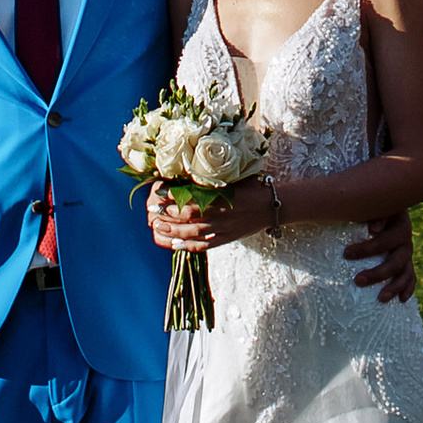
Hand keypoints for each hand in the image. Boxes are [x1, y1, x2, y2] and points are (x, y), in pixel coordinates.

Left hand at [146, 177, 273, 252]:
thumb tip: (186, 175)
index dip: (172, 195)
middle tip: (151, 210)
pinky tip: (174, 244)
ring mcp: (223, 229)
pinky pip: (204, 246)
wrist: (272, 206)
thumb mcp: (232, 178)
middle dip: (167, 213)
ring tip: (157, 226)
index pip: (192, 196)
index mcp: (222, 195)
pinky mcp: (226, 239)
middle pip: (188, 216)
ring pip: (193, 232)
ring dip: (172, 230)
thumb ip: (211, 179)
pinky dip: (188, 246)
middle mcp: (220, 213)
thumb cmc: (251, 187)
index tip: (157, 192)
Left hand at [345, 208, 416, 302]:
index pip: (385, 240)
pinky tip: (401, 299)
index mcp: (399, 224)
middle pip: (396, 260)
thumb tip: (375, 228)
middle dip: (378, 273)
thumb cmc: (370, 206)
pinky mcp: (406, 261)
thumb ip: (373, 213)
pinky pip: (411, 276)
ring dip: (394, 286)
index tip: (346, 254)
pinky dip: (407, 288)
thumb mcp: (371, 206)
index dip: (367, 248)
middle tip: (357, 281)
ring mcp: (407, 252)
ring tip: (381, 299)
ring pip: (406, 272)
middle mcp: (405, 240)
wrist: (383, 205)